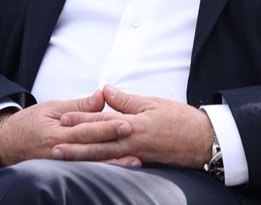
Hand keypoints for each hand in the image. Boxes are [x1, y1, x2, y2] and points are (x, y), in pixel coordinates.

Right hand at [0, 90, 132, 167]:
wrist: (7, 145)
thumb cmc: (30, 123)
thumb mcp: (50, 108)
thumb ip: (78, 105)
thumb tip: (101, 96)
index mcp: (57, 131)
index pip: (85, 127)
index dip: (106, 124)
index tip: (125, 120)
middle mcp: (61, 149)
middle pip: (92, 146)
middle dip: (114, 141)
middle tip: (134, 135)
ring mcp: (63, 164)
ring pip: (92, 162)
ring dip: (114, 161)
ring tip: (135, 160)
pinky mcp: (65, 171)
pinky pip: (87, 171)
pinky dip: (104, 170)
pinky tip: (117, 169)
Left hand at [53, 84, 214, 167]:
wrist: (207, 141)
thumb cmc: (181, 119)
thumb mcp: (152, 103)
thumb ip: (126, 100)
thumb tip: (104, 91)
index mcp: (133, 123)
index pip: (101, 121)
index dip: (80, 120)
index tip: (61, 120)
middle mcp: (133, 141)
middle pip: (99, 143)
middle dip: (75, 145)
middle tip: (53, 146)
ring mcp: (138, 155)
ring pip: (106, 157)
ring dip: (84, 158)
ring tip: (65, 158)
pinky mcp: (145, 164)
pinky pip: (120, 166)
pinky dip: (104, 167)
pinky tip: (92, 169)